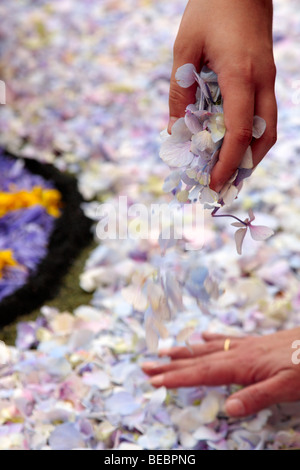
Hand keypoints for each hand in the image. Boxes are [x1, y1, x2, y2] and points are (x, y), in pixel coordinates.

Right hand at [142, 329, 299, 416]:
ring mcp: (244, 346)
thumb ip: (257, 396)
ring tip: (163, 351)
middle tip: (145, 366)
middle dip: (170, 365)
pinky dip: (210, 339)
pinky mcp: (253, 343)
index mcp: (241, 365)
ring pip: (206, 348)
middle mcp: (237, 353)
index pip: (202, 373)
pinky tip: (201, 335)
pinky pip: (225, 339)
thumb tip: (228, 408)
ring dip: (184, 351)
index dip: (177, 378)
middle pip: (197, 360)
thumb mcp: (287, 387)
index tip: (154, 381)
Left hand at [168, 0, 276, 191]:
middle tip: (224, 185)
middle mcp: (262, 82)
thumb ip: (180, 90)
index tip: (214, 182)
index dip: (227, 162)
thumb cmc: (211, 9)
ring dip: (251, 155)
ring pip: (269, 129)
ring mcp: (268, 80)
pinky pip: (265, 116)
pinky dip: (252, 137)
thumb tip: (175, 129)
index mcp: (241, 76)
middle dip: (245, 166)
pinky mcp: (266, 77)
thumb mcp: (185, 48)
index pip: (239, 131)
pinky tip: (234, 144)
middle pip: (264, 137)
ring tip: (230, 172)